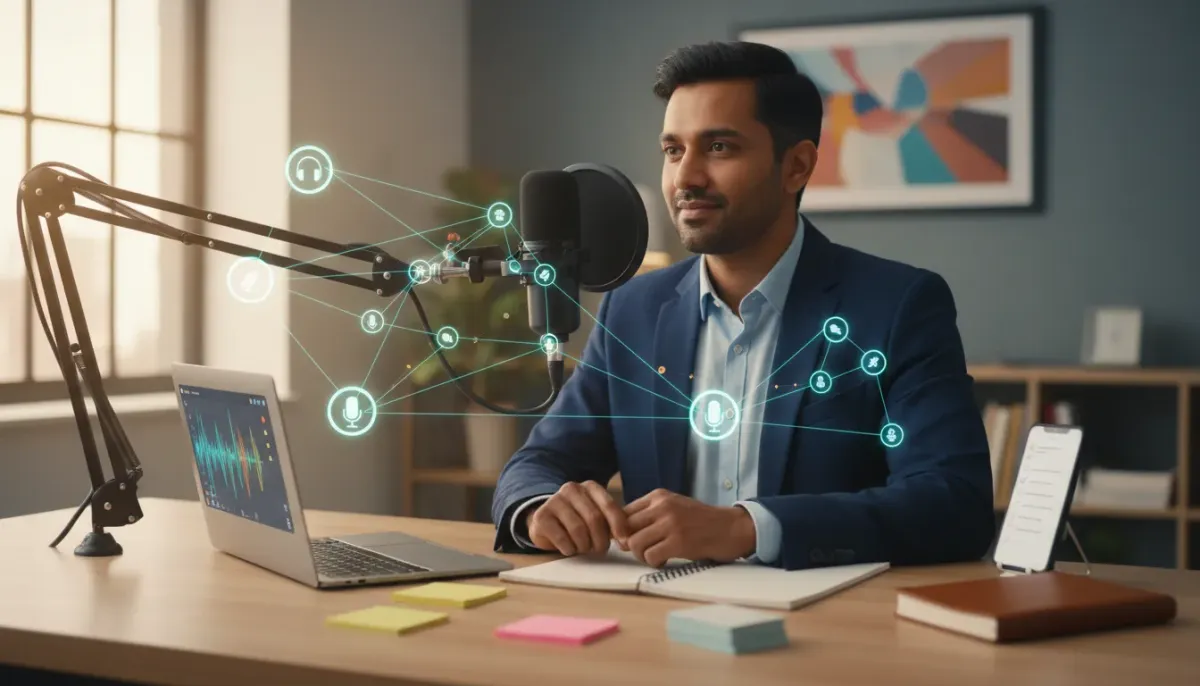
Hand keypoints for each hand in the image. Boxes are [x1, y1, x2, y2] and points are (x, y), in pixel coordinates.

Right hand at [526, 481, 630, 555]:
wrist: (547, 523)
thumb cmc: (578, 521)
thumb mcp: (597, 516)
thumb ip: (612, 522)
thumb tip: (627, 539)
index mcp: (590, 487)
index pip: (608, 505)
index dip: (619, 525)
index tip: (623, 541)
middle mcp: (572, 489)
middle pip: (594, 518)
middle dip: (600, 540)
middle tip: (600, 550)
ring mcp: (554, 500)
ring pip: (578, 529)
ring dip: (584, 546)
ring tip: (583, 548)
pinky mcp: (541, 516)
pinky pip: (562, 538)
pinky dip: (569, 549)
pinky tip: (569, 548)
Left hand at [624, 489, 755, 566]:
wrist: (731, 528)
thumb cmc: (700, 521)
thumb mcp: (674, 508)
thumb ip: (649, 516)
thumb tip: (621, 537)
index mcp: (658, 496)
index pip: (623, 512)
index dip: (621, 530)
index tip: (630, 540)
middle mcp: (662, 506)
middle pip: (625, 528)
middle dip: (629, 544)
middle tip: (643, 550)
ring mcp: (670, 523)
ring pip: (634, 543)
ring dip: (641, 555)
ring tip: (654, 556)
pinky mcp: (679, 542)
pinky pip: (650, 556)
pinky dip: (654, 563)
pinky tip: (664, 561)